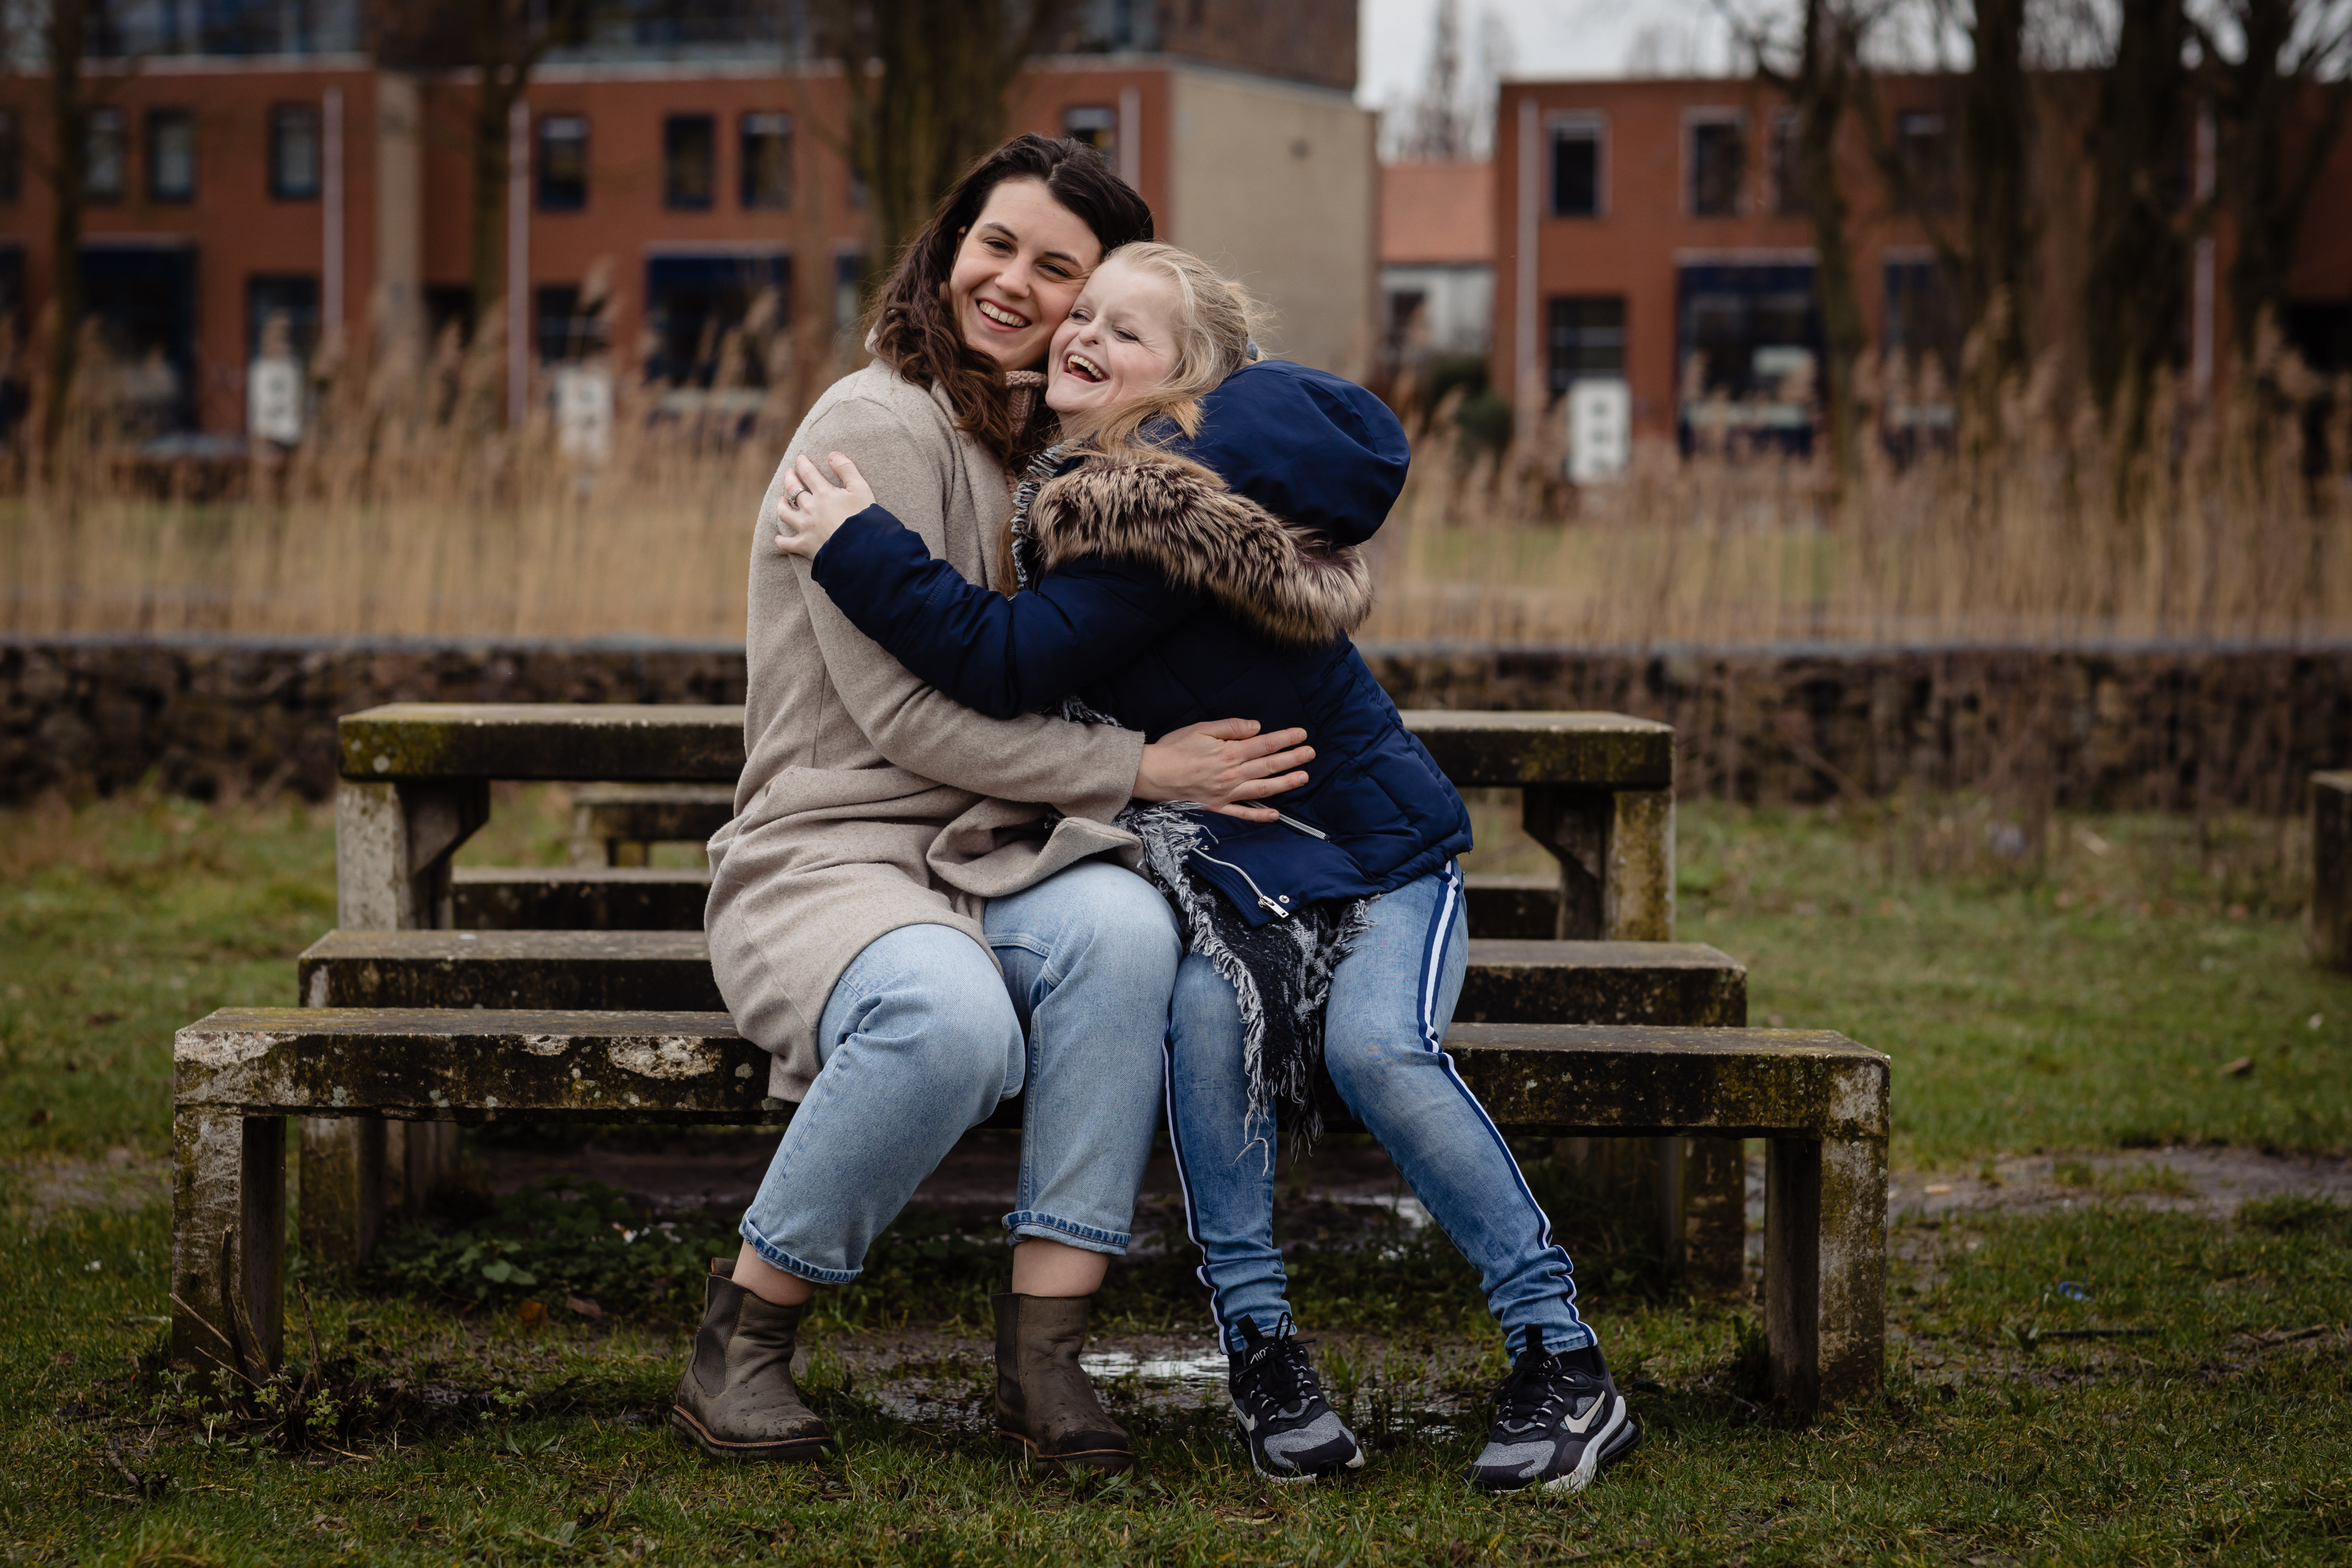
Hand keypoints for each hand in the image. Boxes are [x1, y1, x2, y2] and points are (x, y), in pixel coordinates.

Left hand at [771, 451, 875, 558]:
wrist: (861, 548)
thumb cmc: (863, 518)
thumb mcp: (861, 488)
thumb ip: (846, 469)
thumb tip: (832, 455)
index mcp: (823, 493)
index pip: (808, 473)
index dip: (803, 463)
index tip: (800, 458)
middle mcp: (810, 508)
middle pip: (794, 489)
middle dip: (790, 479)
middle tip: (789, 473)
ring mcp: (805, 527)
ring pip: (785, 513)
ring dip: (781, 504)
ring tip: (782, 500)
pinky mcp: (805, 545)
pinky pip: (787, 544)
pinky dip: (781, 541)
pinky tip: (778, 538)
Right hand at [1135, 718, 1313, 822]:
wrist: (1151, 774)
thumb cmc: (1175, 748)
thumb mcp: (1202, 728)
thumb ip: (1232, 727)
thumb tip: (1257, 728)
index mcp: (1229, 753)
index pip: (1265, 745)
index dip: (1286, 739)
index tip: (1302, 735)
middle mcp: (1232, 775)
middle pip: (1269, 766)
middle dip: (1293, 759)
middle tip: (1311, 753)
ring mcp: (1226, 793)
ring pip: (1263, 789)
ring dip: (1286, 783)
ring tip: (1304, 778)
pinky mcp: (1217, 806)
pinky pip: (1242, 813)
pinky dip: (1260, 815)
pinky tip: (1276, 815)